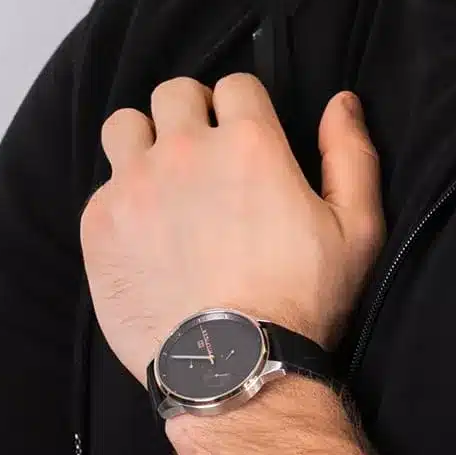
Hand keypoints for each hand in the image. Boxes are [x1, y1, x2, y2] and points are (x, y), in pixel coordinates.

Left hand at [78, 75, 385, 389]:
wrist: (233, 370)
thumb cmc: (303, 302)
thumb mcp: (357, 229)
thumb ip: (351, 155)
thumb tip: (341, 102)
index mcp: (250, 143)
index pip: (236, 84)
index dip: (246, 108)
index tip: (248, 138)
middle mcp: (185, 151)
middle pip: (174, 92)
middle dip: (192, 113)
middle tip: (206, 156)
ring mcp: (133, 186)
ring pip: (124, 126)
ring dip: (145, 142)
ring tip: (164, 181)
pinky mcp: (98, 225)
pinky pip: (101, 185)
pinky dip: (122, 198)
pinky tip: (146, 233)